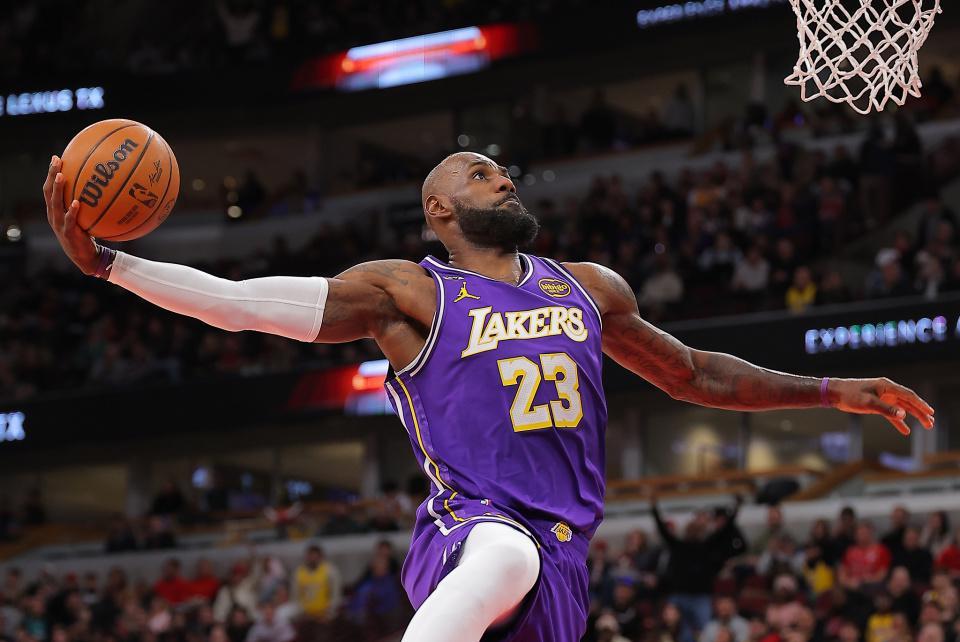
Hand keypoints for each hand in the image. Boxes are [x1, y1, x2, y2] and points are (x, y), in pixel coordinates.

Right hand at [43, 155, 98, 274]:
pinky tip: (76, 202)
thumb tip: (107, 188)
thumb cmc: (88, 235)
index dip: (51, 173)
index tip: (57, 157)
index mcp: (56, 210)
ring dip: (57, 189)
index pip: (50, 188)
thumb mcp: (88, 218)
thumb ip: (91, 204)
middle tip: (57, 160)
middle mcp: (54, 215)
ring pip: (54, 203)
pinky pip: (68, 220)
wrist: (87, 258)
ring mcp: (59, 224)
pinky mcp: (67, 234)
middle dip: (52, 175)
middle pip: (49, 191)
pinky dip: (71, 211)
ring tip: (61, 176)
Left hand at [827, 377, 934, 435]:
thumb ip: (886, 409)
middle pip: (908, 402)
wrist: (835, 393)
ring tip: (926, 425)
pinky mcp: (877, 404)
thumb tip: (904, 414)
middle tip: (931, 423)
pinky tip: (905, 430)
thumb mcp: (868, 403)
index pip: (908, 395)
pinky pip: (891, 413)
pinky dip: (898, 421)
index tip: (931, 412)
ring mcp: (883, 397)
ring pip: (902, 408)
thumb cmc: (850, 395)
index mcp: (886, 386)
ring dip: (913, 416)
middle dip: (920, 412)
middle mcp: (887, 391)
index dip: (920, 404)